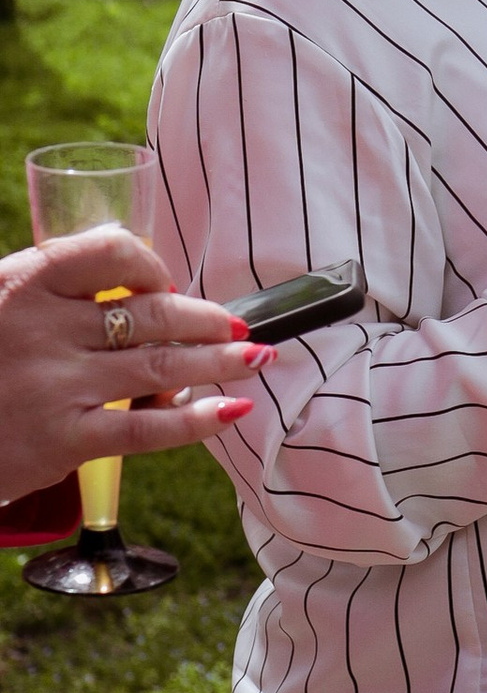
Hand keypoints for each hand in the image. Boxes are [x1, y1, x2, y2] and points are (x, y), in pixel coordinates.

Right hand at [0, 225, 262, 503]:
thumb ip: (56, 287)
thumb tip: (139, 275)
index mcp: (24, 283)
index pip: (110, 253)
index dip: (153, 266)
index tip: (169, 283)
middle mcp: (42, 328)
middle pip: (151, 314)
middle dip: (208, 320)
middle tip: (239, 328)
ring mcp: (55, 385)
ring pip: (161, 366)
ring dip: (220, 363)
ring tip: (256, 359)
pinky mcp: (63, 439)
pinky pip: (147, 429)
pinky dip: (198, 419)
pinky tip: (231, 411)